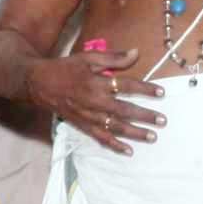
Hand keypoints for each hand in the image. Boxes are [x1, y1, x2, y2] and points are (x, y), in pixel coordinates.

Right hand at [33, 40, 164, 153]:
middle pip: (125, 111)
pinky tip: (128, 150)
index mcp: (97, 83)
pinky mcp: (83, 126)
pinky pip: (101, 138)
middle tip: (163, 120)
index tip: (161, 93)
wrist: (39, 84)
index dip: (145, 89)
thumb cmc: (65, 68)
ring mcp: (89, 117)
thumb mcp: (88, 57)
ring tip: (152, 137)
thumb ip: (113, 58)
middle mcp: (94, 102)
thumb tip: (136, 53)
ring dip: (135, 133)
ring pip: (116, 127)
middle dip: (145, 116)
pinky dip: (115, 145)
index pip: (127, 86)